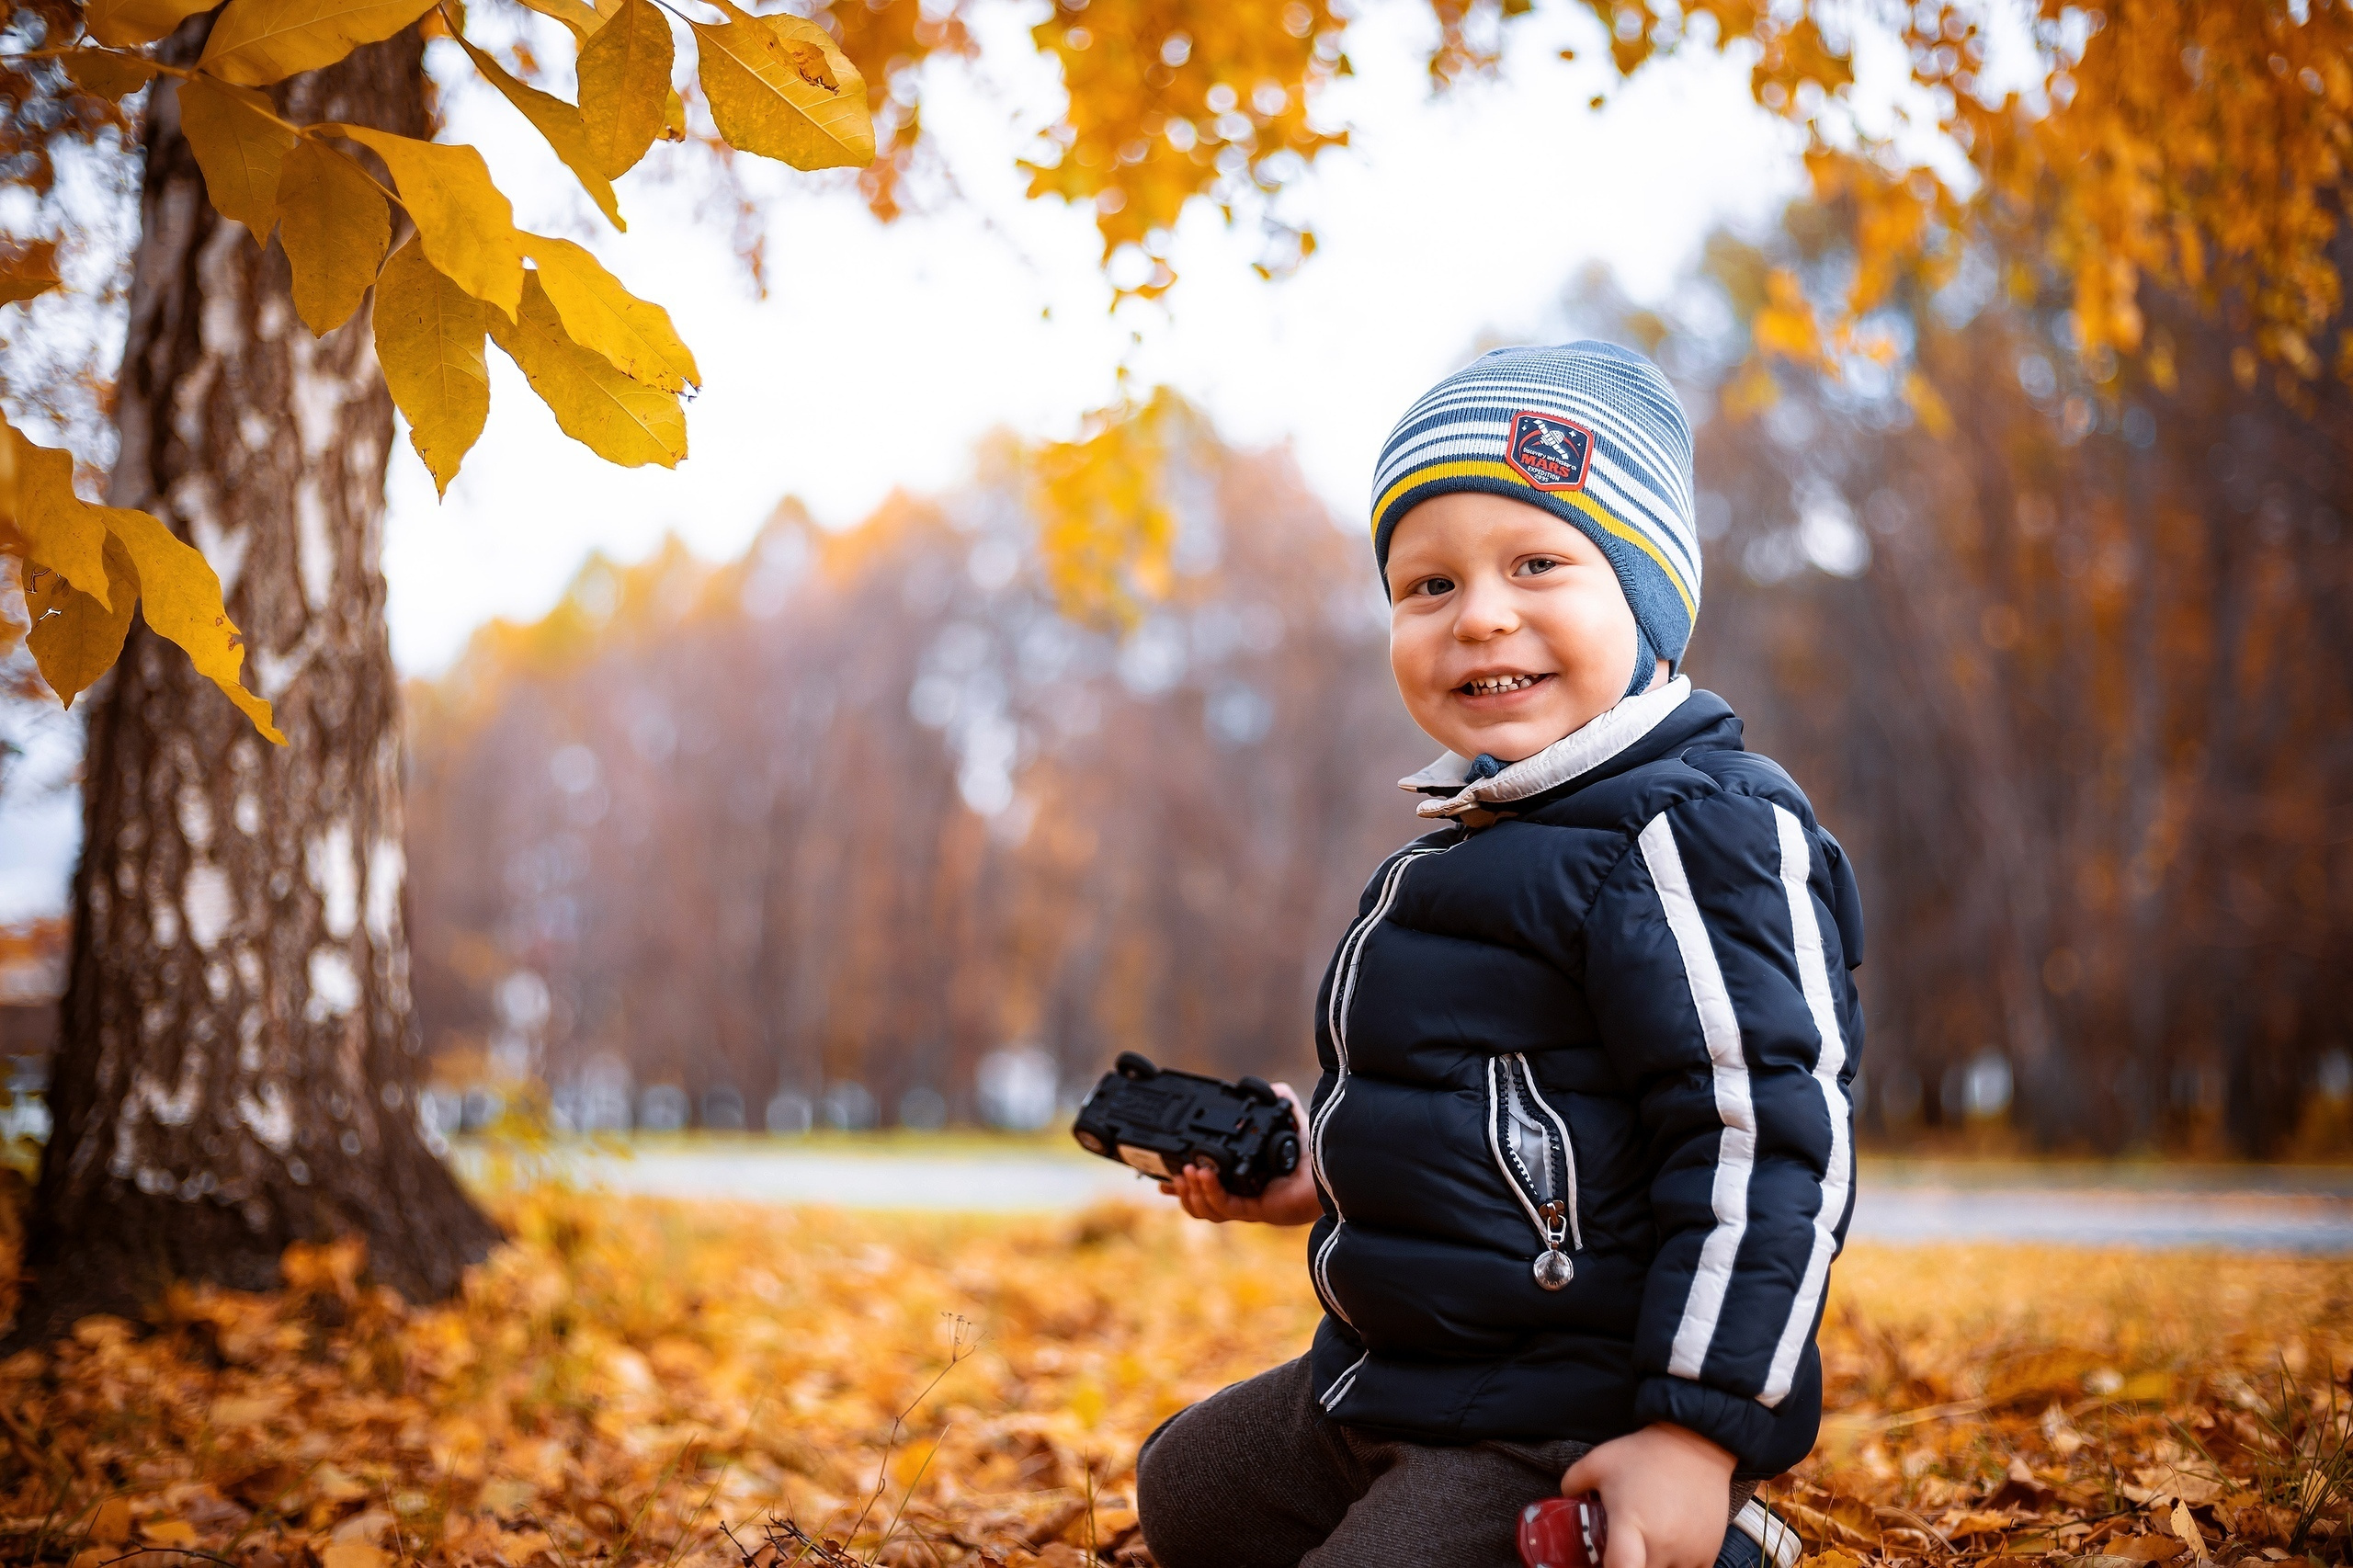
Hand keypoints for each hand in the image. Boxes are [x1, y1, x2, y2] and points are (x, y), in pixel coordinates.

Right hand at [1157, 1082, 1321, 1225]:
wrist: (1334, 1170)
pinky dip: (1209, 1191)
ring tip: (1185, 1174)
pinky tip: (1203, 1175)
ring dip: (1191, 1192)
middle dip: (1181, 1192)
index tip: (1162, 1178)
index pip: (1207, 1188)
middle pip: (1201, 1204)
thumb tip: (1270, 1086)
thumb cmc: (1316, 1153)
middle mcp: (1245, 1196)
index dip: (1183, 1185)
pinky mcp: (1256, 1210)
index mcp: (1246, 1181)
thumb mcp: (1291, 1122)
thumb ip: (1280, 1102)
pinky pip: (1224, 1206)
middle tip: (1169, 1178)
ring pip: (1208, 1209)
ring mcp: (1249, 1206)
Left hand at [1559, 1423, 1735, 1567]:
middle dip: (1626, 1565)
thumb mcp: (1598, 1462)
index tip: (1602, 1563)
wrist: (1695, 1444)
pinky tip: (1668, 1550)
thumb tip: (1564, 1499)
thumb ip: (1573, 1483)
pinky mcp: (1708, 1553)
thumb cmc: (1645, 1454)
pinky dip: (1675, 1567)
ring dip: (1650, 1566)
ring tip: (1644, 1546)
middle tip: (1619, 1550)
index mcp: (1630, 1522)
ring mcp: (1688, 1551)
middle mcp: (1662, 1543)